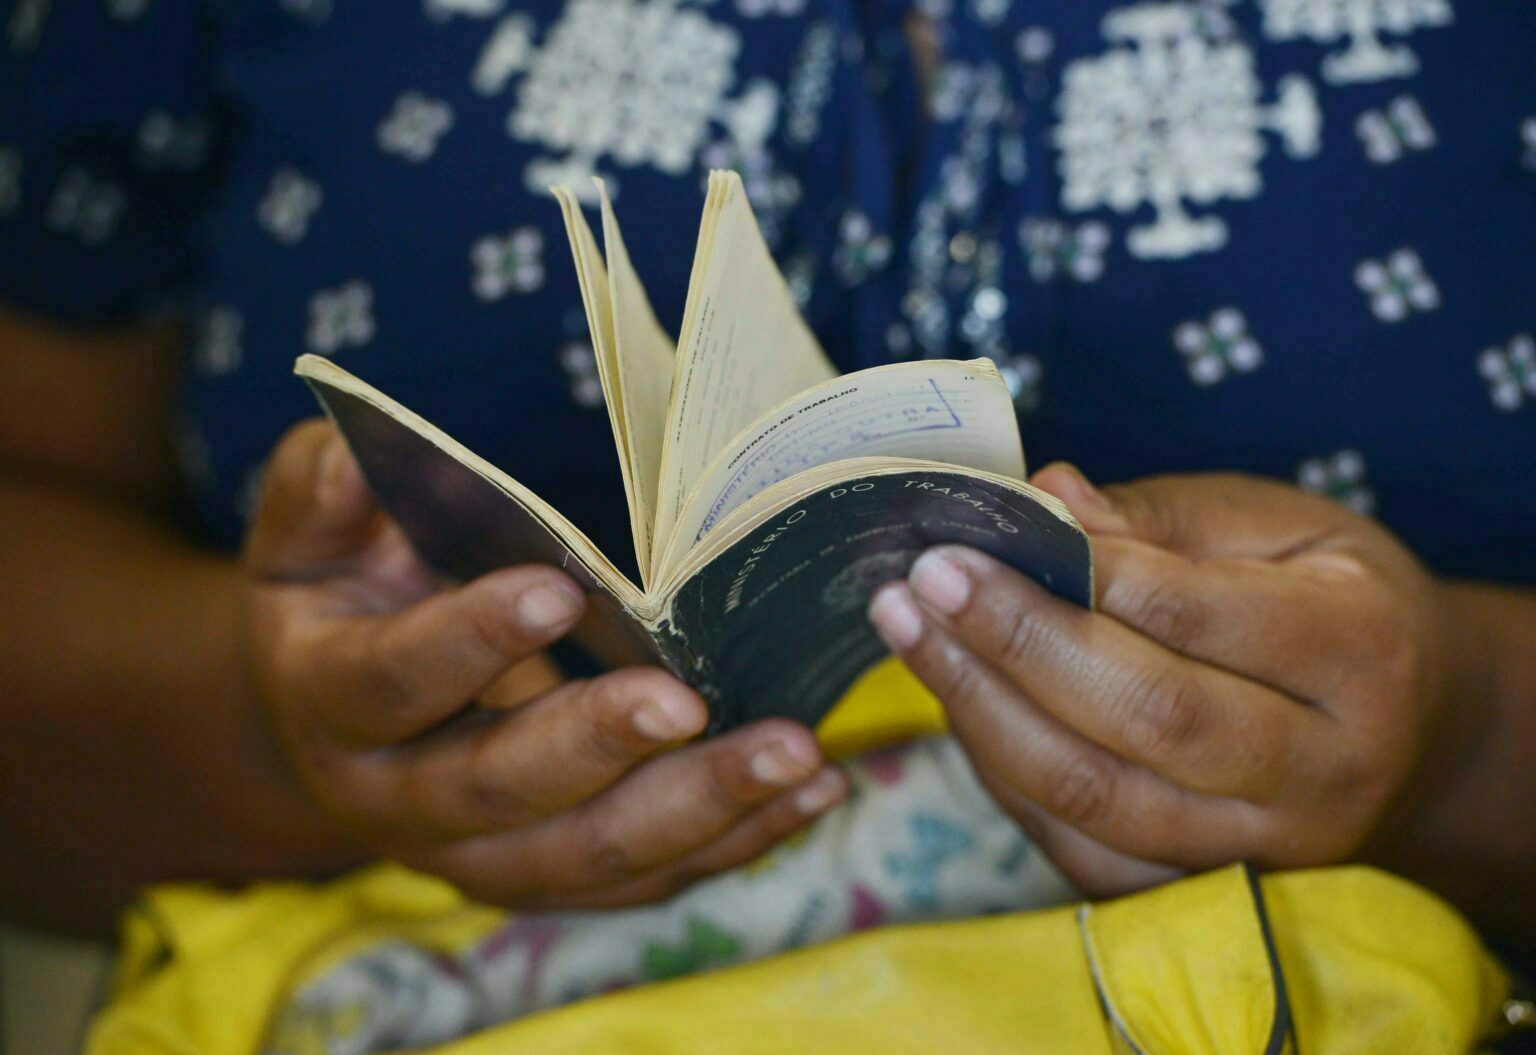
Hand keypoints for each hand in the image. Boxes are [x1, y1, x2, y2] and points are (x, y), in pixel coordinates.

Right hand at [243, 420, 847, 907]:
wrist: (339, 725)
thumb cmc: (342, 599)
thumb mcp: (307, 534)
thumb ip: (322, 493)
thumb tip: (355, 457)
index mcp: (333, 701)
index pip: (393, 679)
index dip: (469, 641)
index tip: (554, 590)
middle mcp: (398, 799)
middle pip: (499, 791)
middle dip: (599, 747)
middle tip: (688, 699)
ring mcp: (478, 854)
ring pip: (586, 856)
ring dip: (696, 811)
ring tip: (794, 757)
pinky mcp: (550, 873)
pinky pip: (644, 879)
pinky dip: (735, 841)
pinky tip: (812, 795)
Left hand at [867, 465, 1478, 896]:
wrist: (1412, 731)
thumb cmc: (1334, 601)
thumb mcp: (1283, 526)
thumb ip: (1162, 518)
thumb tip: (1045, 499)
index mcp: (1359, 652)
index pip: (1194, 617)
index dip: (1072, 576)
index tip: (971, 537)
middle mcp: (1322, 770)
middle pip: (1146, 718)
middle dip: (1013, 645)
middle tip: (918, 585)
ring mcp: (1264, 849)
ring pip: (1097, 797)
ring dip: (982, 712)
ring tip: (909, 633)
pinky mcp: (1202, 891)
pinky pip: (1078, 846)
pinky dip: (1002, 774)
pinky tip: (957, 701)